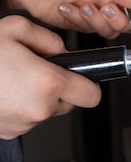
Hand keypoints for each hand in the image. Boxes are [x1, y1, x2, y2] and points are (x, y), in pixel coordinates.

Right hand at [0, 15, 100, 138]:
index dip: (89, 84)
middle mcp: (39, 109)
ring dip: (37, 97)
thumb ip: (49, 38)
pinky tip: (4, 91)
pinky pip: (26, 119)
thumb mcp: (16, 29)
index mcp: (48, 83)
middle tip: (37, 70)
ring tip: (13, 78)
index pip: (91, 96)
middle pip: (68, 103)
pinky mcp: (8, 133)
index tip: (83, 77)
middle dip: (59, 88)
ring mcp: (22, 125)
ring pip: (45, 111)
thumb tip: (61, 50)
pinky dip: (21, 107)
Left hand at [1, 0, 130, 38]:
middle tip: (103, 8)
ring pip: (110, 28)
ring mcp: (90, 10)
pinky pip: (88, 31)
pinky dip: (78, 21)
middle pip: (127, 17)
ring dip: (97, 21)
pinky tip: (65, 8)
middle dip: (117, 16)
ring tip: (82, 8)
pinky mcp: (77, 22)